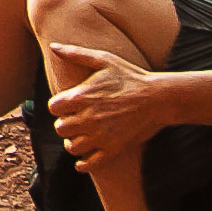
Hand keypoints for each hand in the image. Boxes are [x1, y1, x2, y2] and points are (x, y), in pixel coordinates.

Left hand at [44, 44, 174, 171]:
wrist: (159, 98)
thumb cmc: (131, 76)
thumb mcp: (104, 60)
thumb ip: (76, 53)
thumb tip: (54, 46)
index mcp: (81, 97)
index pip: (53, 108)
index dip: (58, 107)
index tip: (67, 106)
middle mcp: (87, 118)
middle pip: (60, 128)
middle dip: (65, 124)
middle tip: (74, 122)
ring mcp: (100, 136)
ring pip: (71, 147)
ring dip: (72, 143)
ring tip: (79, 138)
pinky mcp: (113, 149)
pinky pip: (89, 164)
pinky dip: (83, 164)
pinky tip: (83, 159)